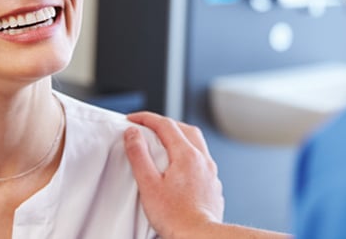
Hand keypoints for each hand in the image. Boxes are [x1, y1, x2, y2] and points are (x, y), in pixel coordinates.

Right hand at [124, 111, 224, 238]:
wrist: (199, 236)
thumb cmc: (175, 216)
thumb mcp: (148, 184)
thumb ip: (139, 155)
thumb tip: (133, 133)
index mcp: (186, 155)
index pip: (165, 125)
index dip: (146, 118)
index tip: (132, 119)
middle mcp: (202, 159)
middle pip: (184, 129)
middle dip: (165, 123)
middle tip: (148, 127)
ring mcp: (210, 172)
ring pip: (196, 143)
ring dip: (180, 136)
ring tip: (164, 142)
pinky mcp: (213, 185)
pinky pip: (202, 159)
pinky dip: (189, 154)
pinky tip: (180, 166)